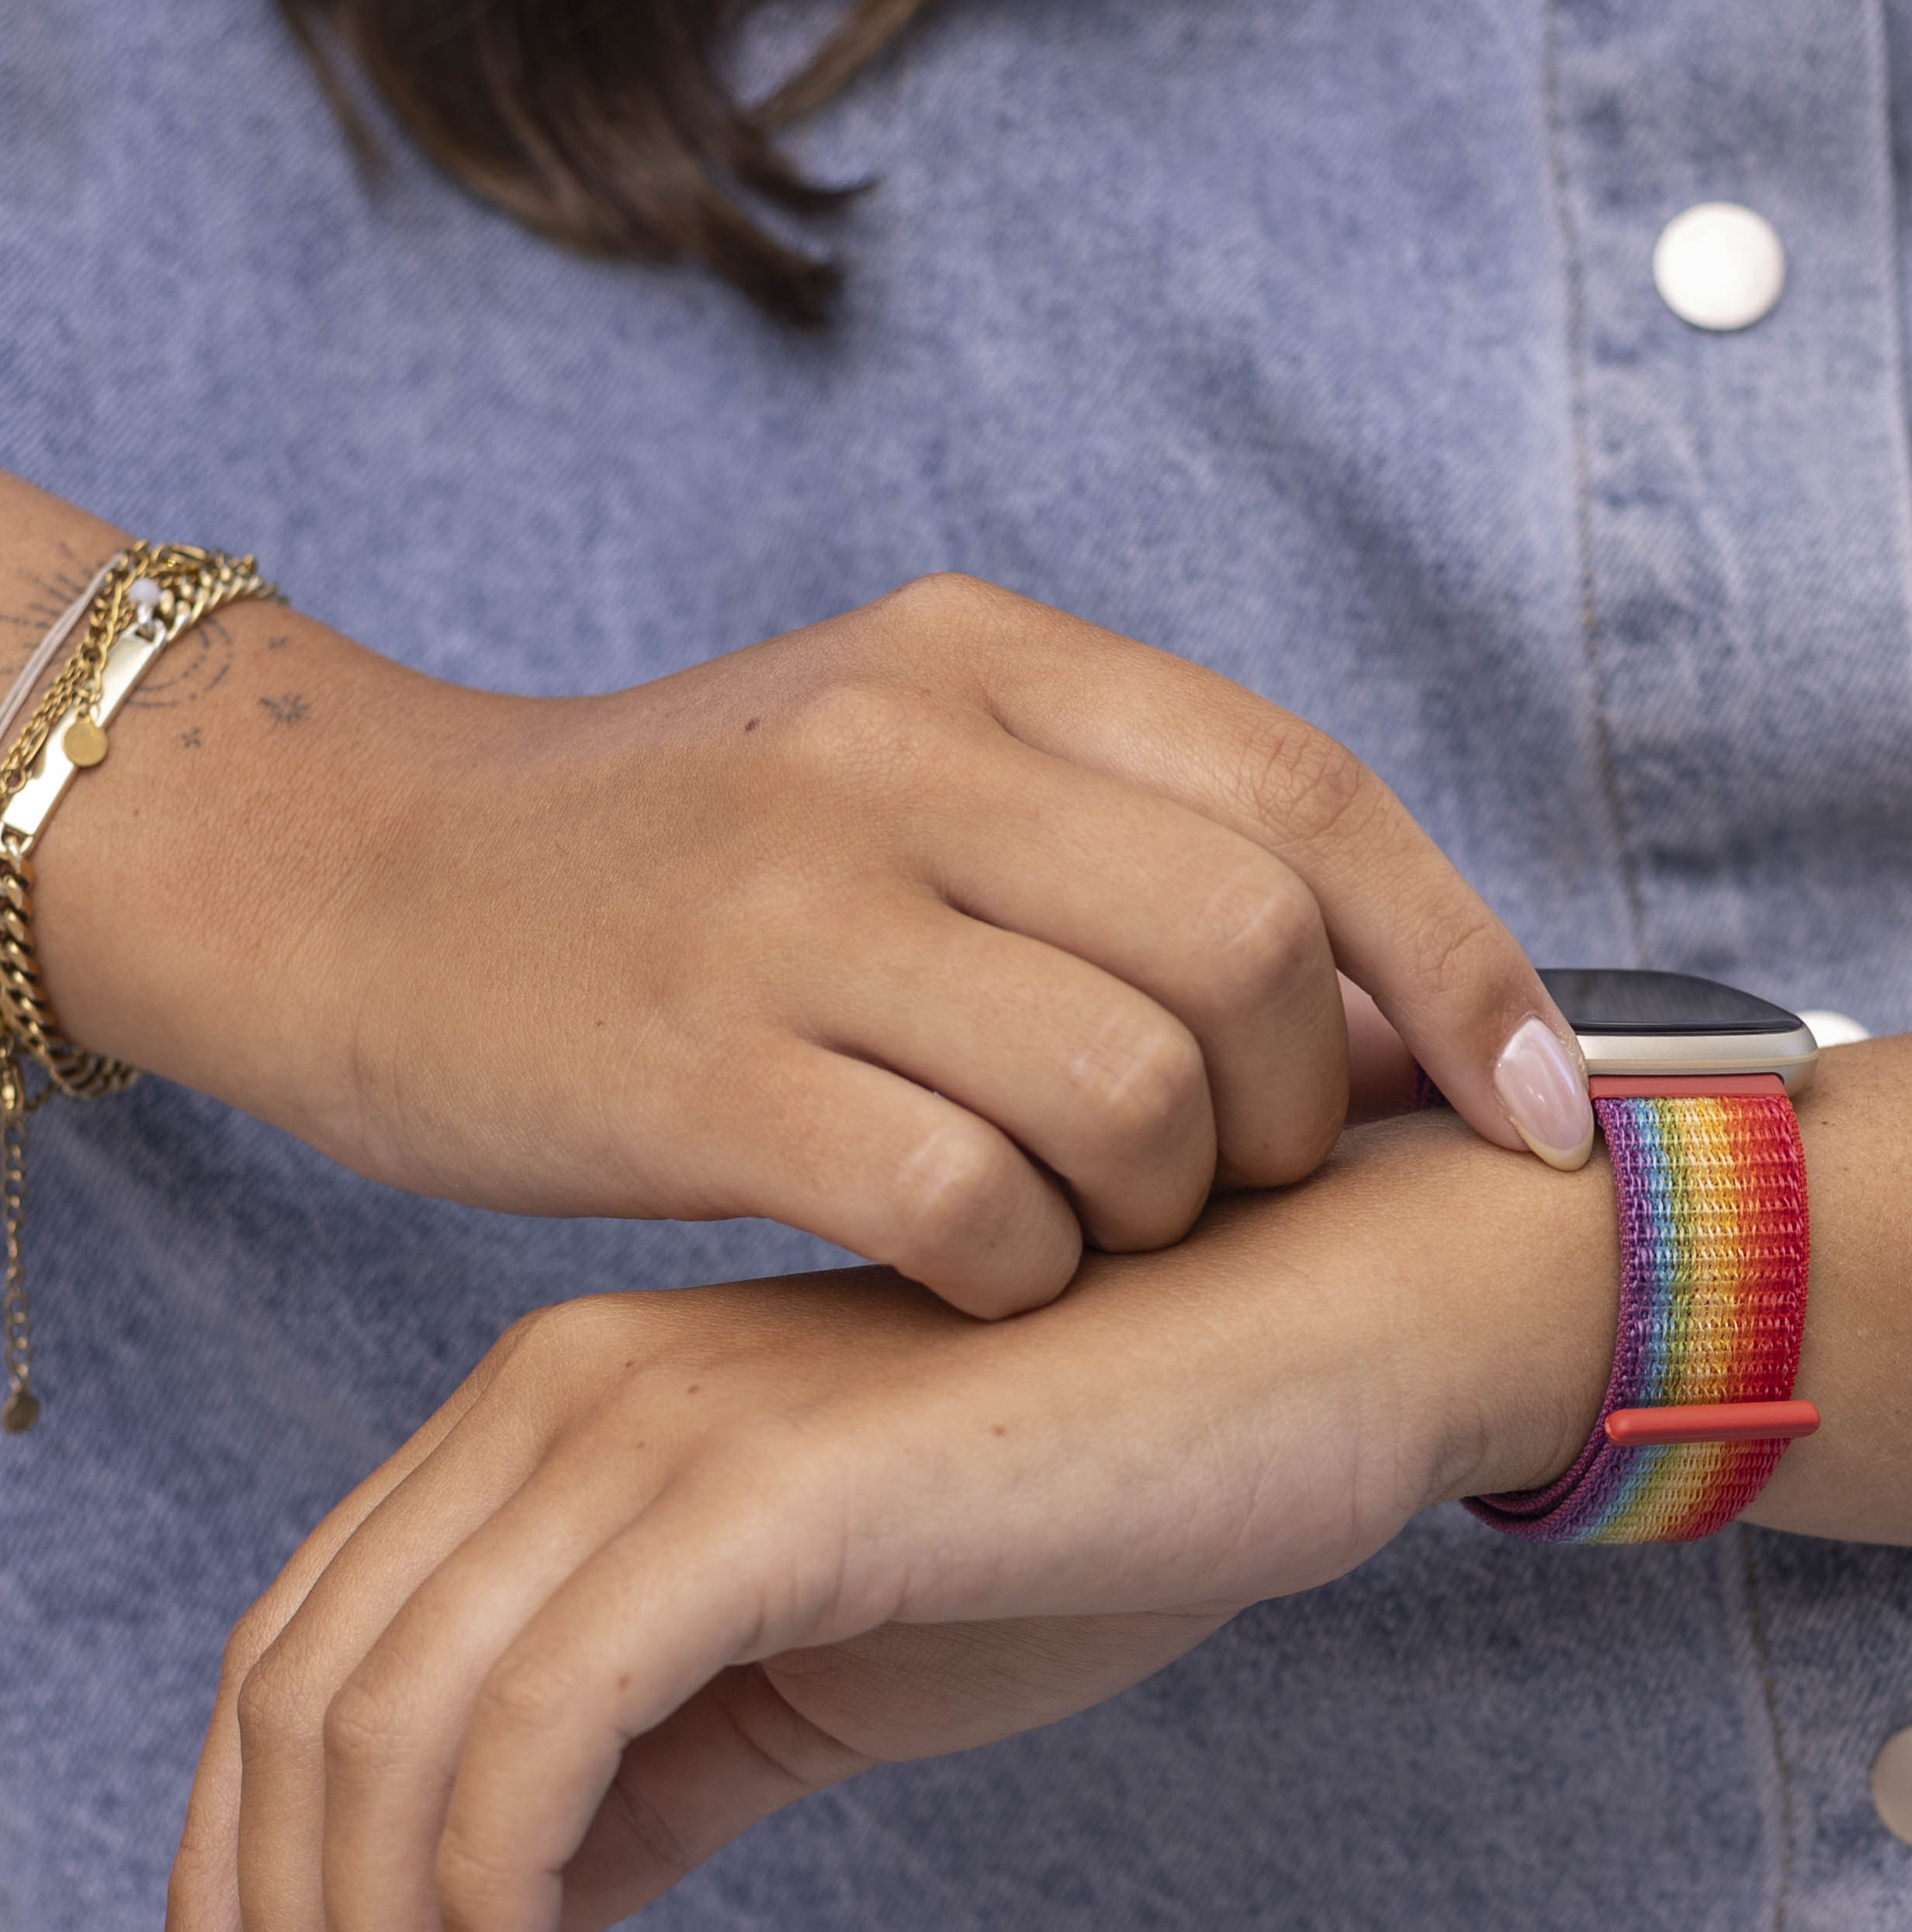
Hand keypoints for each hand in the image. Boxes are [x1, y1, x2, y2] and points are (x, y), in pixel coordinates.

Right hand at [29, 506, 1593, 1315]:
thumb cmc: (690, 872)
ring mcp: (798, 901)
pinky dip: (1022, 1271)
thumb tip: (1417, 1025)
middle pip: (1254, 951)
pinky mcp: (700, 1060)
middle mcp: (903, 746)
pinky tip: (976, 1272)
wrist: (355, 880)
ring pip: (1133, 1089)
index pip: (1313, 799)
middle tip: (1230, 1181)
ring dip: (1161, 1205)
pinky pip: (973, 1203)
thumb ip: (1142, 862)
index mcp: (984, 659)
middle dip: (1296, 1109)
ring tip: (1089, 1226)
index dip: (1465, 968)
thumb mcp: (913, 784)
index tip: (1536, 1111)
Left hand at [154, 1116, 1613, 1931]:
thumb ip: (658, 1774)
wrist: (1314, 1353)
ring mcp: (650, 1424)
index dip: (238, 1875)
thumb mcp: (831, 1668)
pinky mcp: (760, 1488)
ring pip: (389, 1731)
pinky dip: (487, 1891)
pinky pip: (543, 1722)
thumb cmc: (1102, 1500)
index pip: (306, 1658)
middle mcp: (559, 1391)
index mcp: (557, 1414)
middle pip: (301, 1704)